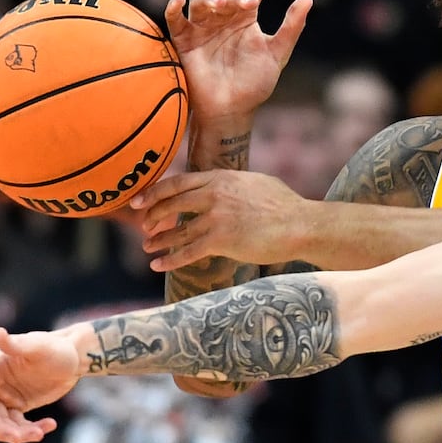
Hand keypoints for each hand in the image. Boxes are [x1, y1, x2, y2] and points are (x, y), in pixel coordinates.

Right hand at [0, 327, 82, 442]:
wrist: (74, 359)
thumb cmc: (57, 349)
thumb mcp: (39, 347)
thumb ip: (17, 345)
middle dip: (1, 428)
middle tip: (21, 437)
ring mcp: (3, 396)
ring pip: (1, 424)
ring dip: (18, 433)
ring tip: (40, 433)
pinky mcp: (16, 406)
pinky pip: (17, 426)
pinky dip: (30, 430)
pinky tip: (49, 425)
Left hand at [131, 169, 312, 269]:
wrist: (300, 225)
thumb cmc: (285, 206)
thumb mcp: (256, 183)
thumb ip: (234, 184)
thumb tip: (225, 186)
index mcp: (221, 178)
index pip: (178, 182)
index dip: (156, 192)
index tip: (141, 201)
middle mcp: (214, 195)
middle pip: (171, 204)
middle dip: (153, 215)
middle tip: (144, 225)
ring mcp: (216, 217)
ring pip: (177, 230)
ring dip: (159, 240)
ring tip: (148, 246)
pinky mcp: (221, 240)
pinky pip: (188, 252)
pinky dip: (170, 259)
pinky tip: (157, 265)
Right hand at [164, 0, 311, 123]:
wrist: (231, 110)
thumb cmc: (254, 84)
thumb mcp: (276, 55)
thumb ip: (291, 28)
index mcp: (245, 20)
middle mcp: (223, 19)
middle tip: (248, 3)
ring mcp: (202, 28)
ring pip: (200, 2)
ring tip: (219, 4)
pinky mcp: (184, 41)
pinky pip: (174, 20)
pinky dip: (173, 9)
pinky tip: (179, 1)